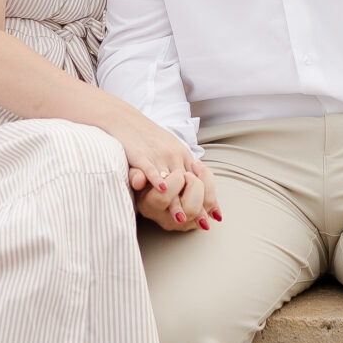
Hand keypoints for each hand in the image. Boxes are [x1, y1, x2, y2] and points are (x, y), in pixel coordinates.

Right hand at [110, 109, 218, 229]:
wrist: (126, 119)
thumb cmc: (148, 138)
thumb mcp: (170, 151)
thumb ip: (181, 169)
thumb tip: (194, 189)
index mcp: (183, 156)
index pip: (202, 180)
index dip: (209, 198)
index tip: (215, 216)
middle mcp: (174, 156)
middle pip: (190, 184)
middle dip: (197, 205)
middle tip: (203, 223)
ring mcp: (158, 155)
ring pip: (172, 180)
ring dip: (177, 200)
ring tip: (181, 218)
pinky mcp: (140, 154)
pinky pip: (149, 168)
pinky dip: (155, 178)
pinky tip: (161, 188)